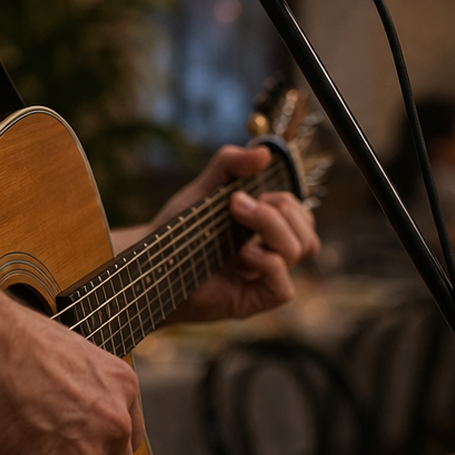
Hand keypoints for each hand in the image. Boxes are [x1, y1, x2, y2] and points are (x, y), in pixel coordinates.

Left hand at [149, 145, 319, 321]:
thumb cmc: (176, 231)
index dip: (285, 202)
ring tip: (238, 230)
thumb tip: (265, 153)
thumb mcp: (203, 189)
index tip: (243, 195)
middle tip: (238, 206)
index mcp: (266, 232)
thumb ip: (229, 165)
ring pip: (300, 252)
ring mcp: (262, 280)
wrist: (147, 264)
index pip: (301, 217)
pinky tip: (243, 254)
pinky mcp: (252, 301)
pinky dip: (270, 264)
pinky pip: (284, 288)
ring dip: (274, 230)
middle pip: (307, 234)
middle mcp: (269, 256)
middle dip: (280, 212)